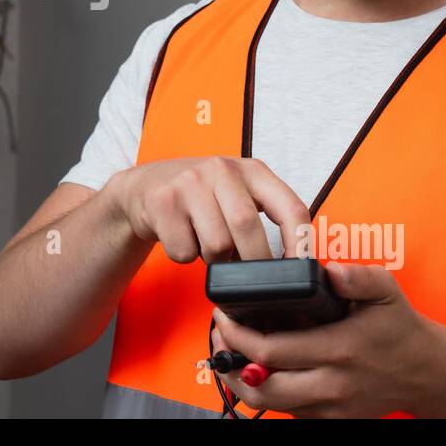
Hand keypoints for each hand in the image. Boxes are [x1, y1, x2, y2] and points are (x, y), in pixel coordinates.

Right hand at [103, 156, 309, 263]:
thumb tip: (289, 266)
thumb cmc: (202, 197)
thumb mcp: (238, 194)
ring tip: (206, 244)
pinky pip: (184, 251)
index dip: (300, 243)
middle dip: (253, 262)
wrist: (145, 186)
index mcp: (252, 171)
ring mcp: (189, 182)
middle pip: (248, 228)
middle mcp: (221, 169)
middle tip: (249, 276)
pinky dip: (185, 256)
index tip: (300, 270)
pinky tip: (182, 237)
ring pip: (217, 245)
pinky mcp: (162, 201)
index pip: (291, 207)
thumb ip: (264, 219)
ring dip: (214, 259)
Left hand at [211, 261, 445, 416]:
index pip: (270, 350)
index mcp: (339, 348)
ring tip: (227, 355)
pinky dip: (266, 393)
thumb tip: (329, 270)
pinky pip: (286, 412)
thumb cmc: (400, 328)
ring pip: (268, 405)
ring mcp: (330, 406)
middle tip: (218, 336)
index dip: (236, 335)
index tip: (224, 316)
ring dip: (239, 382)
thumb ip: (356, 276)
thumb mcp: (385, 290)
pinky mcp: (331, 419)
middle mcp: (332, 383)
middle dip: (228, 360)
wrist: (428, 372)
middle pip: (260, 384)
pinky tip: (258, 370)